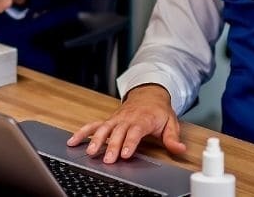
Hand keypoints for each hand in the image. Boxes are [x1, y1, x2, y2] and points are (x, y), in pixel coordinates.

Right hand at [66, 85, 186, 162]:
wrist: (148, 93)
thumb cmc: (159, 110)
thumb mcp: (171, 123)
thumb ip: (173, 138)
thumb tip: (180, 149)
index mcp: (143, 119)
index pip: (135, 131)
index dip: (129, 143)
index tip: (124, 154)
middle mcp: (127, 118)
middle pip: (117, 132)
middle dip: (111, 146)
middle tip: (108, 159)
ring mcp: (116, 119)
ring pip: (104, 128)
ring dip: (96, 140)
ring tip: (90, 152)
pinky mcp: (108, 120)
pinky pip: (94, 125)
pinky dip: (83, 132)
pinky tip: (73, 140)